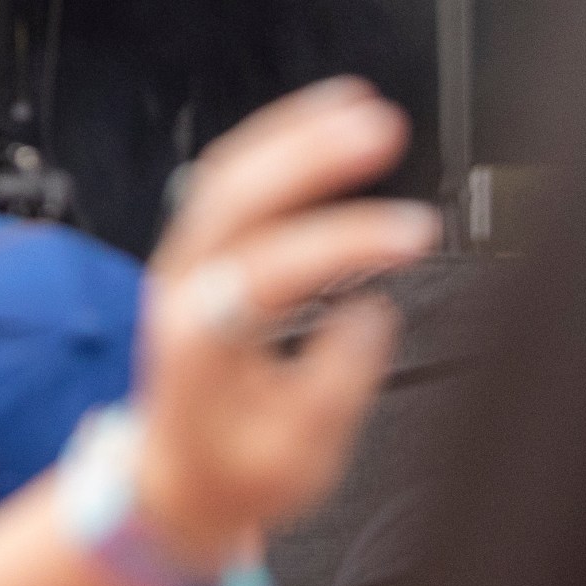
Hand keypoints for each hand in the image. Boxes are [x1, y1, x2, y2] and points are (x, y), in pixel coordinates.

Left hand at [128, 77, 437, 571]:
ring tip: (359, 106)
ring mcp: (181, 262)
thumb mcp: (293, 461)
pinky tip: (320, 121)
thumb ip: (331, 389)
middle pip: (233, 199)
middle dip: (309, 155)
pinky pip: (227, 181)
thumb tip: (370, 316)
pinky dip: (274, 144)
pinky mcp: (197, 252)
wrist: (171, 479)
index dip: (343, 245)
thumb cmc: (232, 473)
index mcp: (198, 343)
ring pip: (226, 176)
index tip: (415, 232)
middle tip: (381, 129)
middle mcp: (179, 287)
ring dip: (292, 135)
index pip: (267, 273)